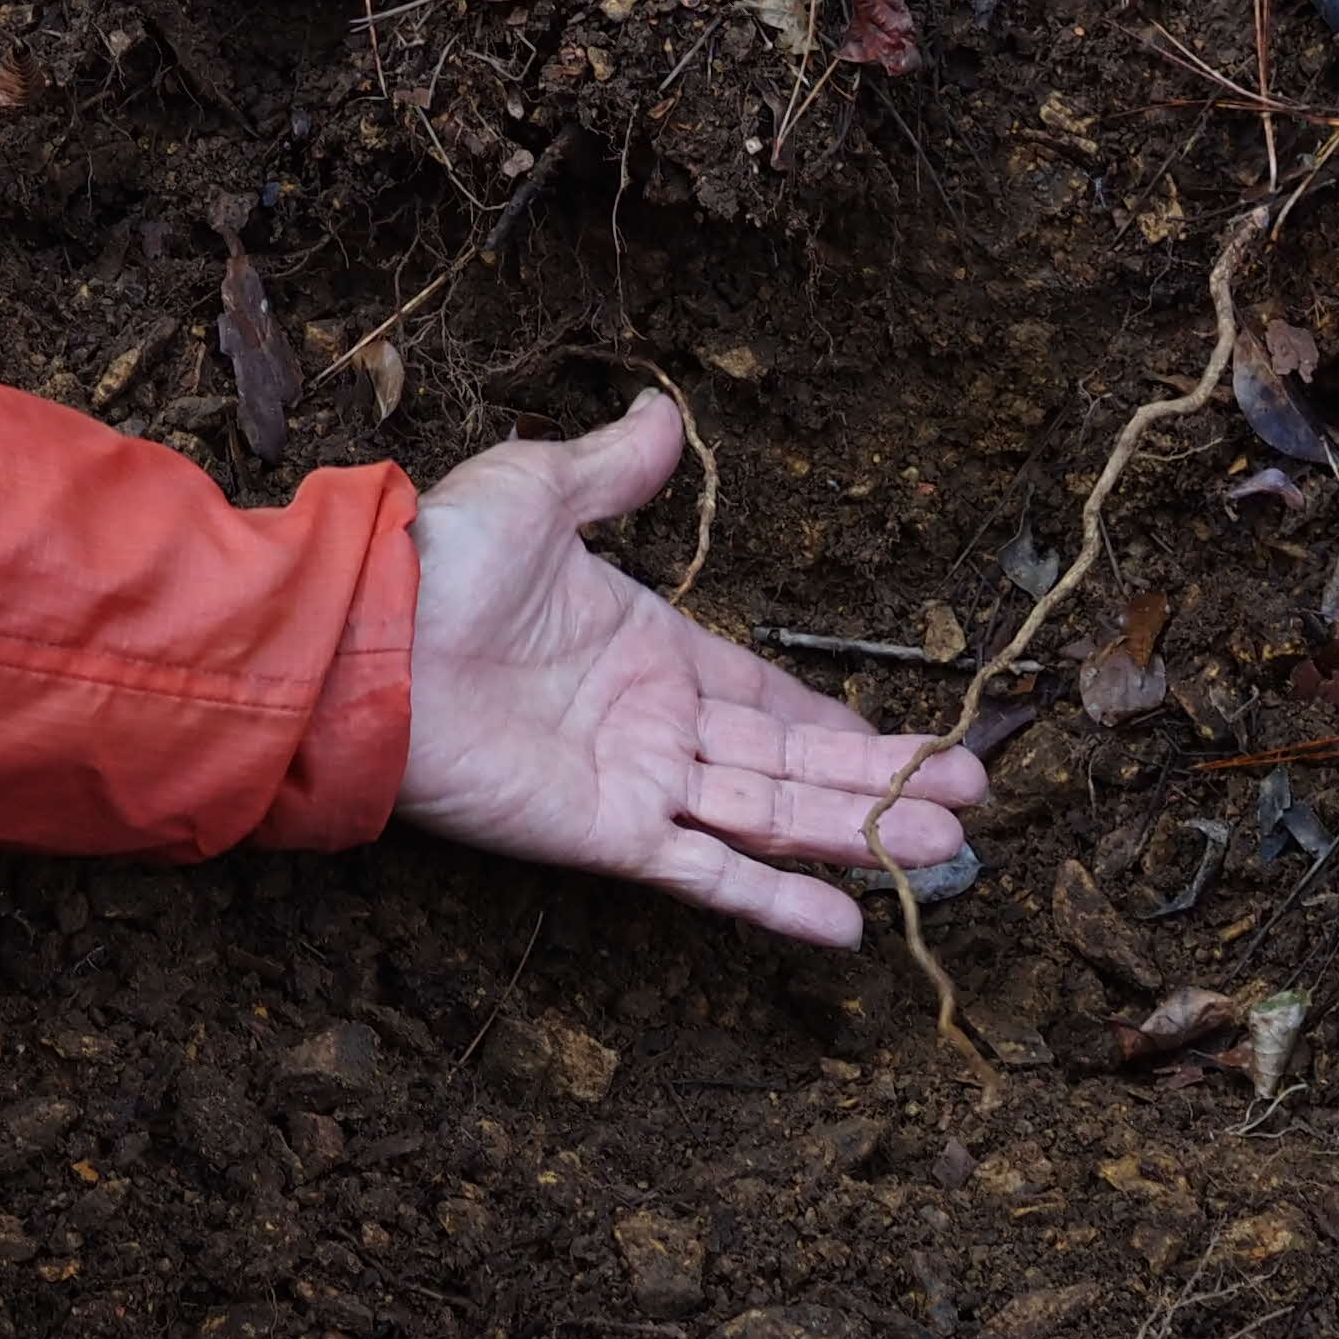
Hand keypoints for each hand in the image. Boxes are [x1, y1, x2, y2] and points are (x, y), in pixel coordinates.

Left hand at [397, 394, 989, 947]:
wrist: (368, 639)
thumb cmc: (443, 561)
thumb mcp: (540, 490)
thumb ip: (612, 469)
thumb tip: (664, 413)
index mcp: (651, 648)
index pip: (765, 696)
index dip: (838, 723)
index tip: (909, 743)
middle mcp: (656, 724)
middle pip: (791, 765)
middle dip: (881, 783)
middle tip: (970, 799)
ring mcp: (637, 784)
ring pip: (772, 818)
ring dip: (857, 834)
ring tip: (947, 848)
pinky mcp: (609, 834)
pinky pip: (708, 873)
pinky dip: (776, 900)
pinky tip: (849, 925)